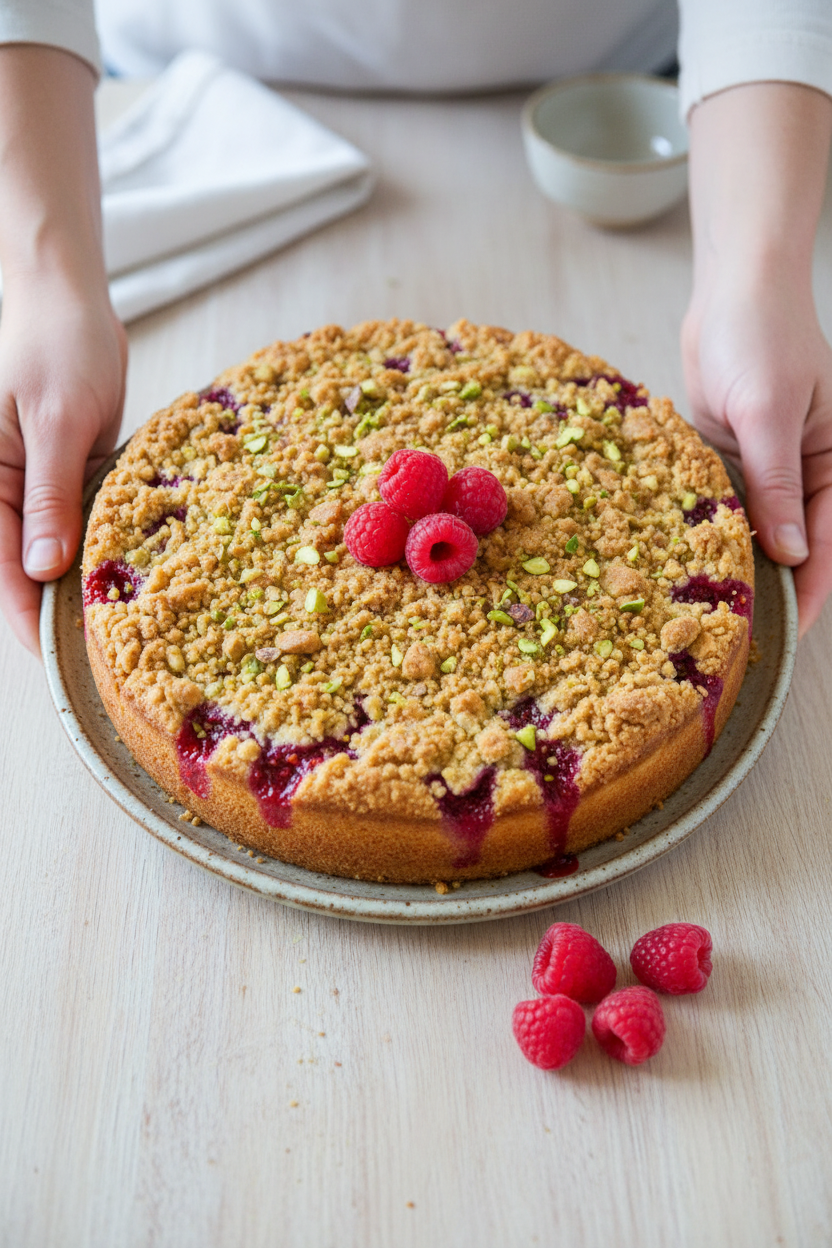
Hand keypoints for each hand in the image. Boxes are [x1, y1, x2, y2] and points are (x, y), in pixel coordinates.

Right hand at [0, 275, 126, 654]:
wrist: (70, 299)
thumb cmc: (53, 343)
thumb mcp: (55, 419)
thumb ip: (49, 495)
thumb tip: (43, 568)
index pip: (4, 569)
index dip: (29, 618)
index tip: (60, 660)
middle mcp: (8, 492)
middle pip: (30, 569)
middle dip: (63, 608)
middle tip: (107, 654)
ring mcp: (41, 486)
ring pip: (61, 551)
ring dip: (90, 580)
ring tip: (127, 626)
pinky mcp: (73, 476)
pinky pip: (85, 522)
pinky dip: (106, 544)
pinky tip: (136, 572)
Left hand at [682, 276, 831, 636]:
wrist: (728, 291)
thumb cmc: (762, 337)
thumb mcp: (770, 412)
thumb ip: (778, 483)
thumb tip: (790, 553)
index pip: (827, 542)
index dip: (810, 590)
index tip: (788, 634)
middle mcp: (804, 471)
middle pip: (790, 543)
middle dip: (769, 584)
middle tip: (737, 633)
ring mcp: (765, 466)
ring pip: (753, 528)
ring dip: (734, 560)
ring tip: (707, 608)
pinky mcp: (728, 458)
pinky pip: (721, 503)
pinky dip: (708, 527)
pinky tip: (683, 559)